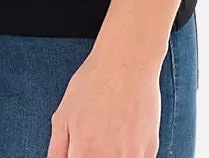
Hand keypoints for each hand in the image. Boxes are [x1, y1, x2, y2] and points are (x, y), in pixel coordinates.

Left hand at [46, 44, 161, 157]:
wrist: (127, 61)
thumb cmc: (94, 83)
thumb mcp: (62, 116)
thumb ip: (57, 151)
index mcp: (86, 154)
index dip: (77, 157)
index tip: (78, 152)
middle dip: (93, 154)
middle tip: (92, 140)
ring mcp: (134, 157)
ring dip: (112, 155)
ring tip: (108, 135)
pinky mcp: (151, 150)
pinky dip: (129, 153)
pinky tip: (123, 134)